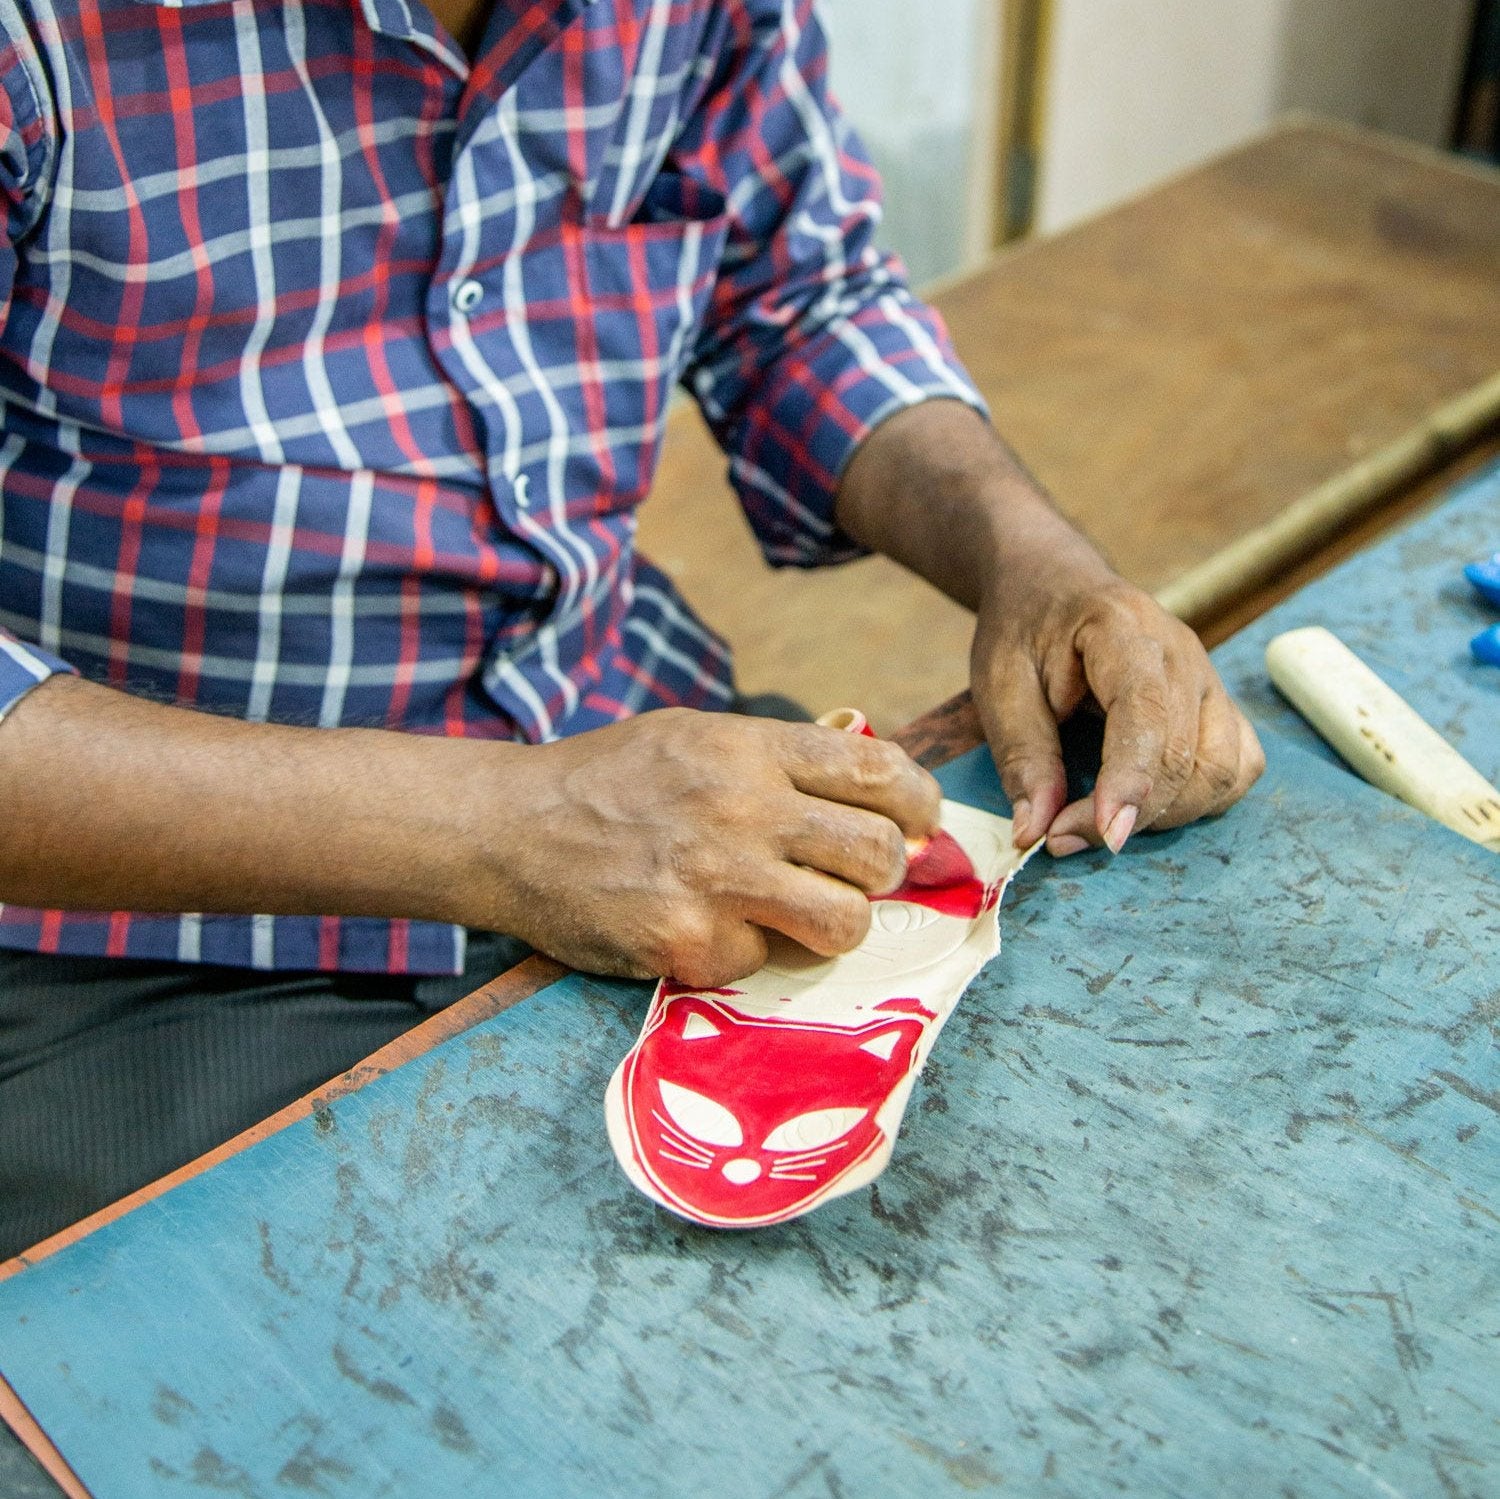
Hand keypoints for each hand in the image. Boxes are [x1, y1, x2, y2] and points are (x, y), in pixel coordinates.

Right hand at [478, 709, 941, 984]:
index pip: (878, 770)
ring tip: (796, 916)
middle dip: (882, 874)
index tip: (920, 824)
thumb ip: (776, 761)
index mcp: (749, 749)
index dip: (920, 803)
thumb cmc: (611, 781)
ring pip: (843, 923)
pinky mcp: (689, 945)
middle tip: (854, 879)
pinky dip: (745, 954)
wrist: (513, 831)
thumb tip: (870, 796)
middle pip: (878, 854)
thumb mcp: (695, 738)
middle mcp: (742, 810)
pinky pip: (764, 963)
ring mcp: (717, 881)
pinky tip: (704, 929)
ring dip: (833, 926)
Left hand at [972, 570, 1264, 855]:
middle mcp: (1183, 653)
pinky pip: (1236, 766)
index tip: (1105, 834)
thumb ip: (1022, 756)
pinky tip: (1147, 806)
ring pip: (1224, 769)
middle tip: (1060, 837)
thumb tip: (1034, 832)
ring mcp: (1209, 679)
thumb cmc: (1022, 628)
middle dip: (1133, 812)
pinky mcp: (1216, 705)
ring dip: (1168, 814)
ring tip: (1100, 823)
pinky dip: (1200, 801)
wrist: (1052, 584)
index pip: (1147, 712)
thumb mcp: (999, 685)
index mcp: (1124, 629)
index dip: (1132, 780)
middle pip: (1189, 754)